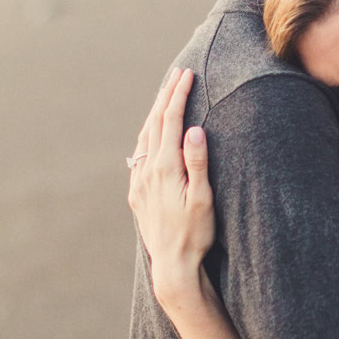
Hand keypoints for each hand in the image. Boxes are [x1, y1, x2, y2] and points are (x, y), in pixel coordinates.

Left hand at [127, 69, 213, 308]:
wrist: (172, 265)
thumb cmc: (195, 234)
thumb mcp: (203, 199)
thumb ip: (198, 163)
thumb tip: (194, 129)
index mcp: (165, 168)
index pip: (171, 121)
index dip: (179, 95)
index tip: (187, 75)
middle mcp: (147, 171)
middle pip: (155, 123)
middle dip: (167, 96)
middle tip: (178, 74)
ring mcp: (139, 182)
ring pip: (144, 137)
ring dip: (155, 112)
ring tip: (165, 94)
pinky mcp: (136, 193)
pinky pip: (138, 154)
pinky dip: (147, 134)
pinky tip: (151, 132)